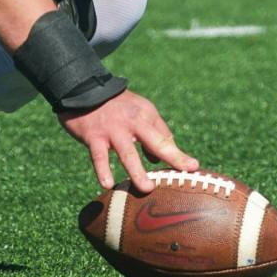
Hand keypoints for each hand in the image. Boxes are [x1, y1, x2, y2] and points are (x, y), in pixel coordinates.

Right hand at [59, 89, 197, 191]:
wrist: (83, 88)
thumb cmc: (116, 107)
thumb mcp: (140, 112)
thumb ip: (155, 132)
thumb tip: (160, 159)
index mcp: (145, 116)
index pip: (165, 138)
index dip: (178, 155)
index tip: (193, 169)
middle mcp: (132, 122)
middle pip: (154, 141)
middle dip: (169, 157)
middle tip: (180, 178)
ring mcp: (112, 129)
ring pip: (127, 152)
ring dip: (137, 171)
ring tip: (146, 188)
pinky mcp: (93, 136)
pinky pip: (99, 156)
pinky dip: (103, 170)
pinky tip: (108, 184)